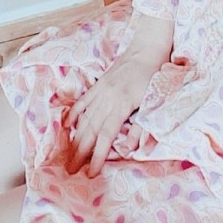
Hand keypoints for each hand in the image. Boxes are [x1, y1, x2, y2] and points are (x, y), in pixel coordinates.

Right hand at [65, 15, 172, 175]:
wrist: (147, 48)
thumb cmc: (155, 76)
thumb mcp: (154, 101)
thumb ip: (142, 126)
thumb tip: (131, 148)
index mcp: (121, 105)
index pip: (106, 136)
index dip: (98, 156)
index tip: (91, 173)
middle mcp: (107, 99)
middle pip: (90, 131)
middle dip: (80, 153)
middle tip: (70, 171)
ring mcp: (101, 91)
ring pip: (84, 119)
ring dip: (75, 139)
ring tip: (67, 155)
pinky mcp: (99, 84)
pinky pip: (83, 102)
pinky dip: (74, 114)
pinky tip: (66, 126)